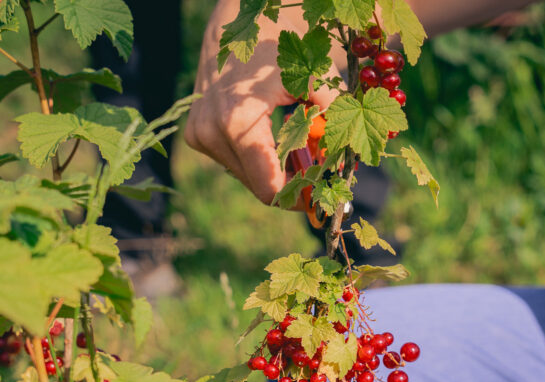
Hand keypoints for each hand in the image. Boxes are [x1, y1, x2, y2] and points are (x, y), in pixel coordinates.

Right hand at [185, 0, 339, 204]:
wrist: (237, 20)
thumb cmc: (280, 47)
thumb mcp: (315, 78)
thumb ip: (334, 120)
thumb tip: (347, 164)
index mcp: (237, 122)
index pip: (268, 187)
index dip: (298, 197)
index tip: (322, 195)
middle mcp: (211, 133)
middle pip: (258, 186)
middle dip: (291, 184)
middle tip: (320, 175)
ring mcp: (200, 135)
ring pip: (246, 176)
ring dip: (275, 171)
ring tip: (302, 152)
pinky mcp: (197, 134)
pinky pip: (235, 161)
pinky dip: (260, 159)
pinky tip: (279, 141)